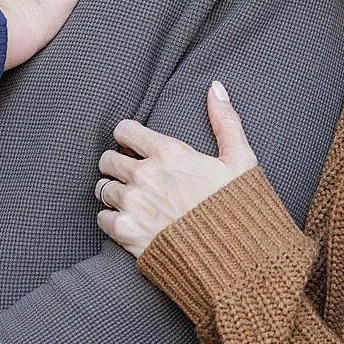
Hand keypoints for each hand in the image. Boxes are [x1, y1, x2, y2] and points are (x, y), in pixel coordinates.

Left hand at [96, 81, 258, 256]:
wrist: (233, 258)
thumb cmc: (238, 207)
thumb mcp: (240, 159)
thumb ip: (225, 120)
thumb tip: (215, 86)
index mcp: (168, 153)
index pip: (124, 130)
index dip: (127, 136)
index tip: (134, 145)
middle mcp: (144, 175)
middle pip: (107, 159)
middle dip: (116, 163)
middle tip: (130, 174)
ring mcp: (133, 204)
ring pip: (102, 188)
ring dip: (113, 191)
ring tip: (130, 198)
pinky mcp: (126, 232)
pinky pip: (102, 218)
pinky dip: (111, 218)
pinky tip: (128, 220)